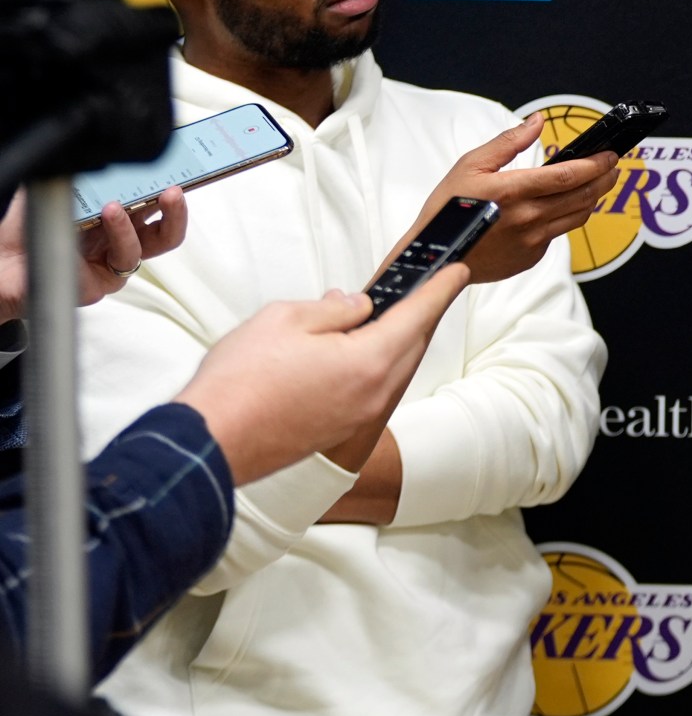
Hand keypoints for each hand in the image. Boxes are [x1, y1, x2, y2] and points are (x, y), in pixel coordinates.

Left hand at [0, 185, 186, 321]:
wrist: (0, 257)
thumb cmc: (25, 226)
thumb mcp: (60, 189)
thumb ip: (87, 174)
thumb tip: (108, 152)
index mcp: (118, 219)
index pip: (156, 205)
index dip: (176, 193)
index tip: (187, 174)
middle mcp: (119, 242)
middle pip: (165, 233)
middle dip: (176, 212)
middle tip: (173, 193)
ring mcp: (110, 265)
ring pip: (141, 249)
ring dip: (128, 227)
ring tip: (113, 208)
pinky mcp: (98, 286)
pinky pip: (111, 265)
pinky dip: (108, 240)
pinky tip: (90, 228)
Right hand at [170, 261, 471, 486]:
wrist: (211, 443)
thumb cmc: (241, 382)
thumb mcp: (285, 319)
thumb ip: (332, 309)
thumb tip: (358, 307)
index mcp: (370, 361)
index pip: (419, 315)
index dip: (440, 289)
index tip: (457, 272)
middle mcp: (375, 392)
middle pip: (412, 344)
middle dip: (421, 314)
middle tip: (425, 289)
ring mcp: (360, 415)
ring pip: (394, 368)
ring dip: (397, 340)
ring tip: (385, 314)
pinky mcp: (340, 429)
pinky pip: (374, 388)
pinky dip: (375, 363)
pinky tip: (355, 349)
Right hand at [414, 115, 615, 283]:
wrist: (434, 256)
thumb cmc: (448, 209)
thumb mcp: (471, 165)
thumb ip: (509, 141)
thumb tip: (537, 121)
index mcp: (513, 191)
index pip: (570, 175)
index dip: (596, 164)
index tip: (611, 155)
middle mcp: (528, 218)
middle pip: (583, 196)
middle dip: (605, 179)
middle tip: (613, 167)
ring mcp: (532, 241)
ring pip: (577, 217)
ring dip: (593, 198)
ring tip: (597, 185)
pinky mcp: (530, 258)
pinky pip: (558, 235)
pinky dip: (565, 218)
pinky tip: (561, 208)